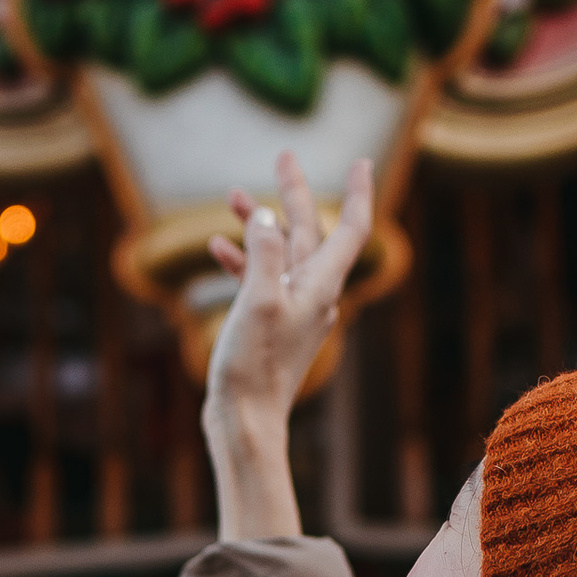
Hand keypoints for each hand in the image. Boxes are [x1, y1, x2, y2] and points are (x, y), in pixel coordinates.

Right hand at [199, 149, 373, 539]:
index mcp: (321, 285)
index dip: (357, 192)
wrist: (245, 420)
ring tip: (229, 195)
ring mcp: (292, 310)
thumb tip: (262, 216)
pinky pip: (261, 280)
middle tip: (283, 156)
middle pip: (311, 232)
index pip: (351, 228)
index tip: (360, 160)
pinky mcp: (270, 325)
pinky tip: (216, 247)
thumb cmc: (253, 366)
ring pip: (281, 253)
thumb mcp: (257, 300)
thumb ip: (264, 253)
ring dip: (258, 223)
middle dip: (295, 193)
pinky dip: (243, 259)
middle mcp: (314, 294)